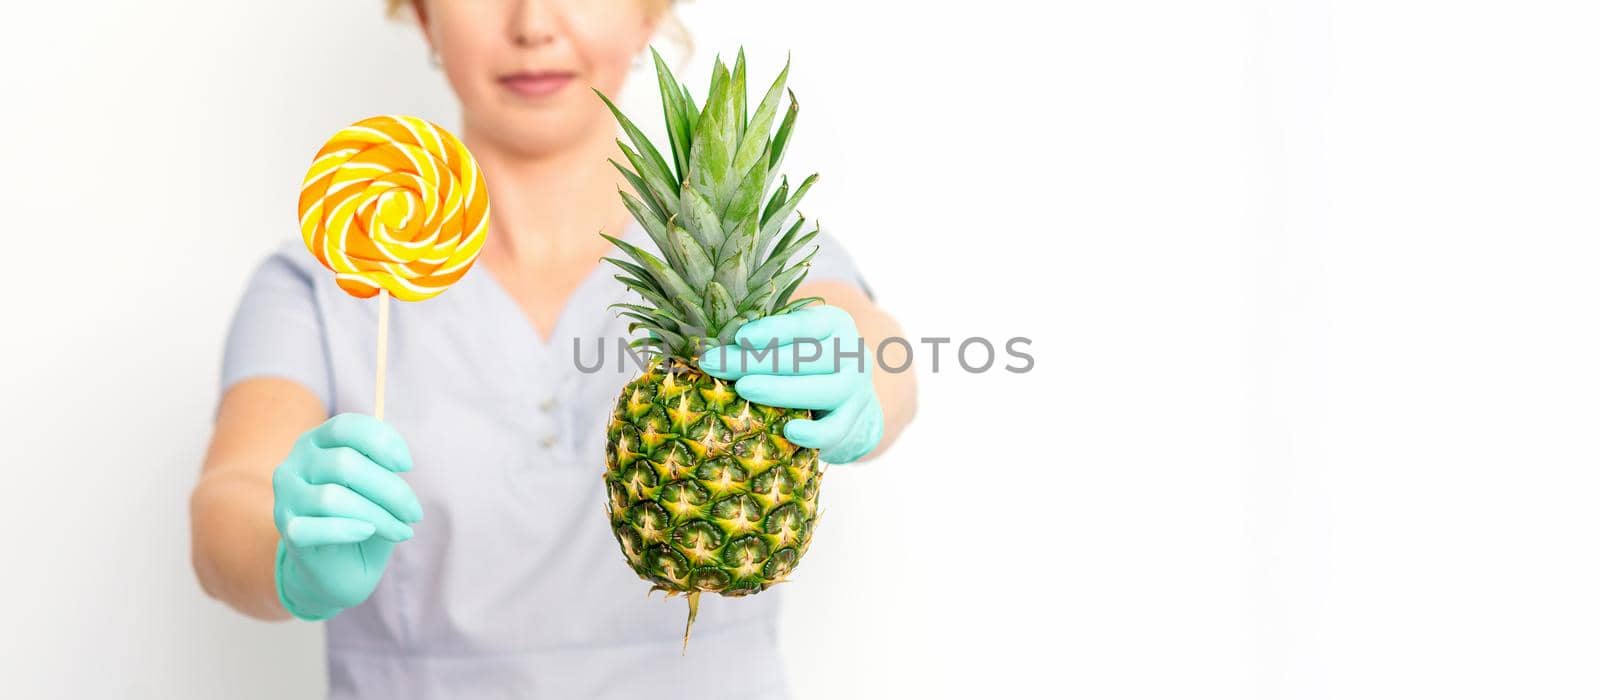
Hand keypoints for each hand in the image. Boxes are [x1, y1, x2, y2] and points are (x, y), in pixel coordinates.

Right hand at [271, 414, 421, 619]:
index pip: (344, 427)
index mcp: (315, 442)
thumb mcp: (377, 486)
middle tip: (415, 513)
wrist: (340, 568)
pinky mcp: (287, 530)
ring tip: (401, 531)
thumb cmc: (363, 517)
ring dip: (378, 515)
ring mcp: (285, 498)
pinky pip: (316, 527)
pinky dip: (347, 530)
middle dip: (390, 490)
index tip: (407, 466)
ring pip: (333, 498)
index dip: (381, 441)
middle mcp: (293, 464)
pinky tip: (368, 532)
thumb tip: (399, 459)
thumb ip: (382, 465)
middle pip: (344, 463)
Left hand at [698, 305, 883, 462]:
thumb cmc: (807, 363)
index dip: (772, 330)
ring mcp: (855, 389)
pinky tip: (788, 431)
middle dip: (755, 361)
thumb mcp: (794, 341)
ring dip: (780, 390)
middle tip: (715, 364)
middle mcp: (851, 353)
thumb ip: (766, 339)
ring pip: (822, 390)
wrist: (851, 399)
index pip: (804, 324)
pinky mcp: (853, 422)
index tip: (739, 337)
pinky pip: (835, 430)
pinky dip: (814, 433)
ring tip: (743, 389)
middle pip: (805, 357)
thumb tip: (710, 344)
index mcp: (834, 323)